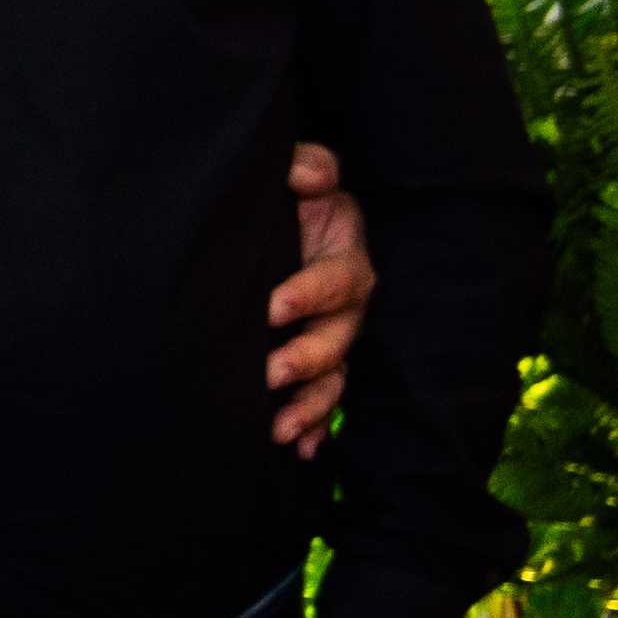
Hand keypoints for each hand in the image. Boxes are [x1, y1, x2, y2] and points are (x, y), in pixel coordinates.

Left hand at [269, 139, 373, 451]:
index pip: (337, 280)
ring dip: (311, 406)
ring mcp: (332, 337)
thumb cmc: (291, 200)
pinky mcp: (316, 363)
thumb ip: (308, 167)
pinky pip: (323, 402)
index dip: (309, 293)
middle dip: (307, 359)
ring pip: (333, 377)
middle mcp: (346, 305)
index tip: (272, 307)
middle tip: (271, 373)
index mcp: (344, 258)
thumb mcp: (303, 175)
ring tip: (280, 429)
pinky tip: (300, 450)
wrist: (279, 225)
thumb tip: (304, 177)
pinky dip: (315, 427)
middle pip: (339, 338)